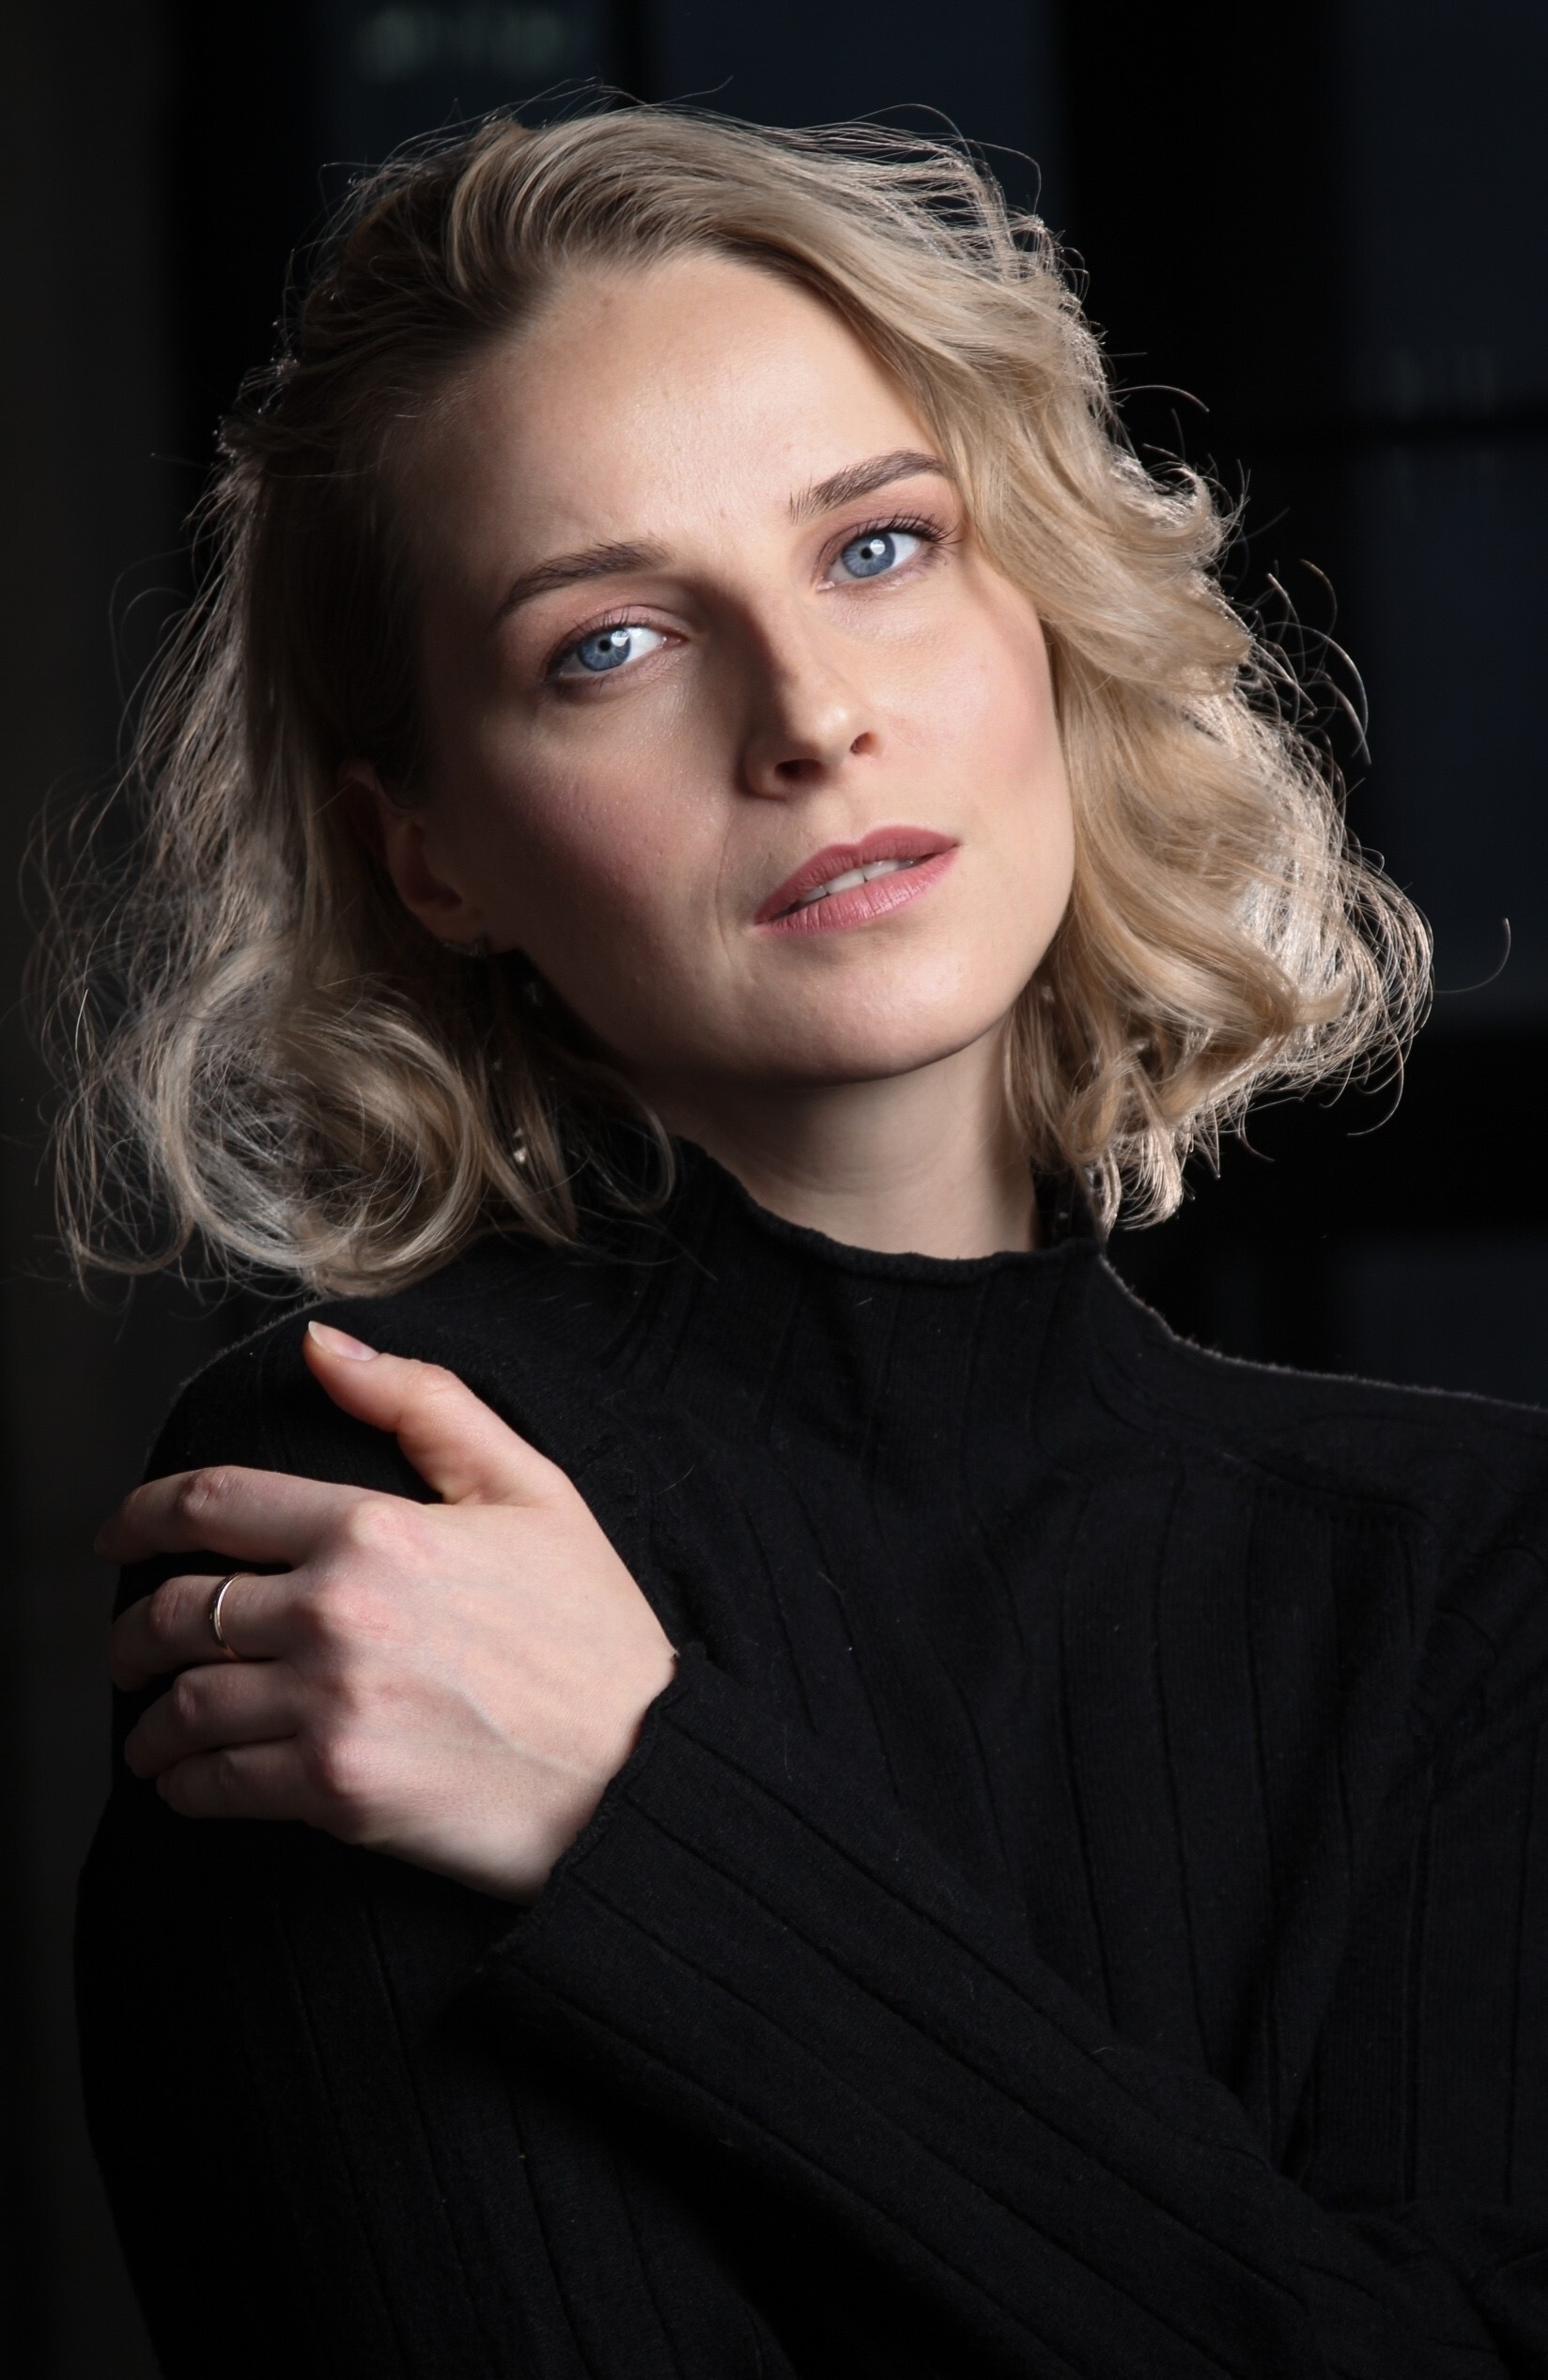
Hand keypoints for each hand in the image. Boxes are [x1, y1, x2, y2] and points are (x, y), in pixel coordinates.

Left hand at [100, 1322, 678, 1899]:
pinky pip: (213, 1785)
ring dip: (149, 1722)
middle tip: (129, 1650)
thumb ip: (422, 1404)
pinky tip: (190, 1785)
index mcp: (374, 1530)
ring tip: (154, 1732)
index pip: (213, 1506)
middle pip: (174, 1613)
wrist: (641, 1770)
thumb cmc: (593, 1633)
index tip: (118, 1537)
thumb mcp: (529, 1489)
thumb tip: (323, 1347)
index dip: (141, 1517)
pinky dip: (182, 1787)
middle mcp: (336, 1613)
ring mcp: (330, 1706)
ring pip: (182, 1707)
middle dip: (129, 1633)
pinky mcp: (335, 1793)